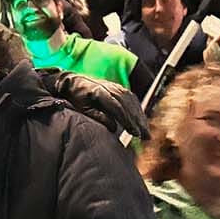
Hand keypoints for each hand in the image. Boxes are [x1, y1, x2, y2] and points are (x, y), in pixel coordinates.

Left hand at [36, 68, 150, 138]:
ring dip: (140, 116)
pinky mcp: (118, 87)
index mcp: (99, 91)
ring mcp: (115, 85)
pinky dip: (138, 109)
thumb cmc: (77, 98)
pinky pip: (132, 97)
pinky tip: (141, 121)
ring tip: (145, 132)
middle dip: (137, 121)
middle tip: (144, 136)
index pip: (117, 106)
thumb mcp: (83, 110)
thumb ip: (98, 117)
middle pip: (127, 104)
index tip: (134, 133)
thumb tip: (113, 128)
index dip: (127, 120)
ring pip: (131, 101)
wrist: (73, 82)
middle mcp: (109, 86)